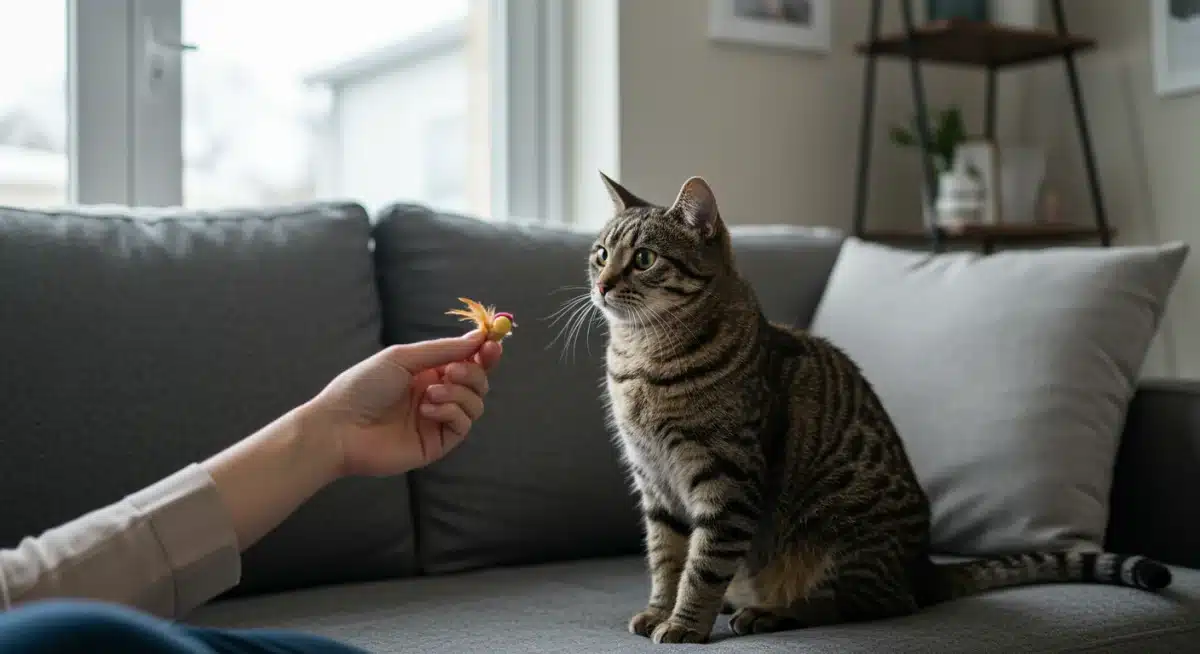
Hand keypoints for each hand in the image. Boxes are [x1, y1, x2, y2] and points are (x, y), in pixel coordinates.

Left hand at [304, 330, 502, 477]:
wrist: (340, 427)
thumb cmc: (363, 386)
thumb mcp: (402, 358)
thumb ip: (443, 350)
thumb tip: (478, 338)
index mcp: (428, 371)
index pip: (467, 360)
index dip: (484, 353)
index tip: (492, 346)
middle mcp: (437, 393)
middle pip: (478, 381)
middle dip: (472, 372)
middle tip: (451, 371)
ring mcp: (438, 419)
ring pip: (475, 403)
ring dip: (458, 393)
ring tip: (430, 394)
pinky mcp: (437, 443)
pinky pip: (463, 425)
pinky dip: (451, 412)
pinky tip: (427, 411)